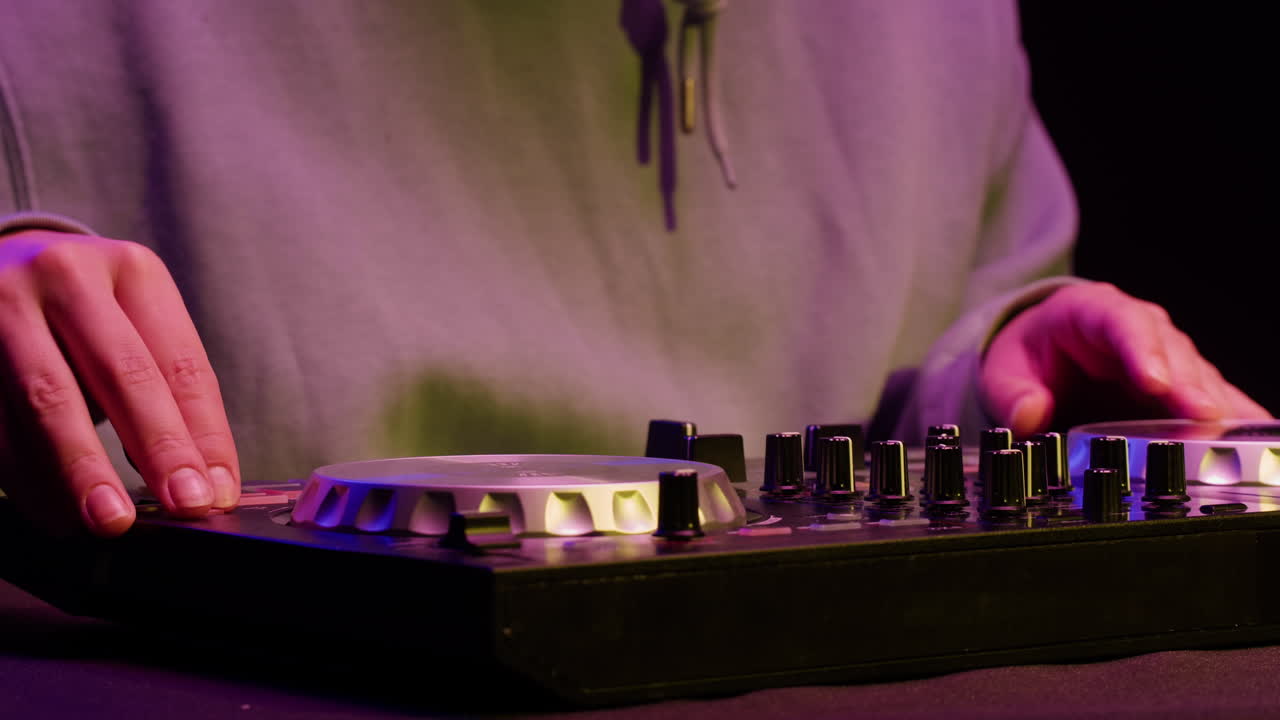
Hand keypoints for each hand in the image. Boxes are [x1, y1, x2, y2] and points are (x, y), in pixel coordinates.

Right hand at [0, 229, 238, 536]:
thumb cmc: (83, 310)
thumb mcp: (132, 322)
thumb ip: (163, 387)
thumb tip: (201, 480)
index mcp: (132, 271)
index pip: (181, 364)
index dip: (204, 434)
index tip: (216, 492)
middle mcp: (66, 275)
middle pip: (122, 374)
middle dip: (156, 449)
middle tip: (181, 507)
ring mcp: (3, 303)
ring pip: (47, 402)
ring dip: (81, 474)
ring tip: (108, 522)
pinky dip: (28, 474)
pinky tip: (56, 511)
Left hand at [980, 281, 1270, 435]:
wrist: (1043, 357)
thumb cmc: (1030, 357)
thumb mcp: (1004, 371)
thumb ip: (1011, 393)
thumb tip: (1029, 414)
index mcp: (1095, 311)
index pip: (1123, 323)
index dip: (1143, 351)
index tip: (1156, 382)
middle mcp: (1142, 332)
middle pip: (1173, 354)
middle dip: (1189, 387)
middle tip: (1205, 418)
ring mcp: (1169, 360)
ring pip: (1200, 380)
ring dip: (1218, 410)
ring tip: (1240, 440)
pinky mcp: (1183, 390)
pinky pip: (1213, 404)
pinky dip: (1235, 424)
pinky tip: (1259, 445)